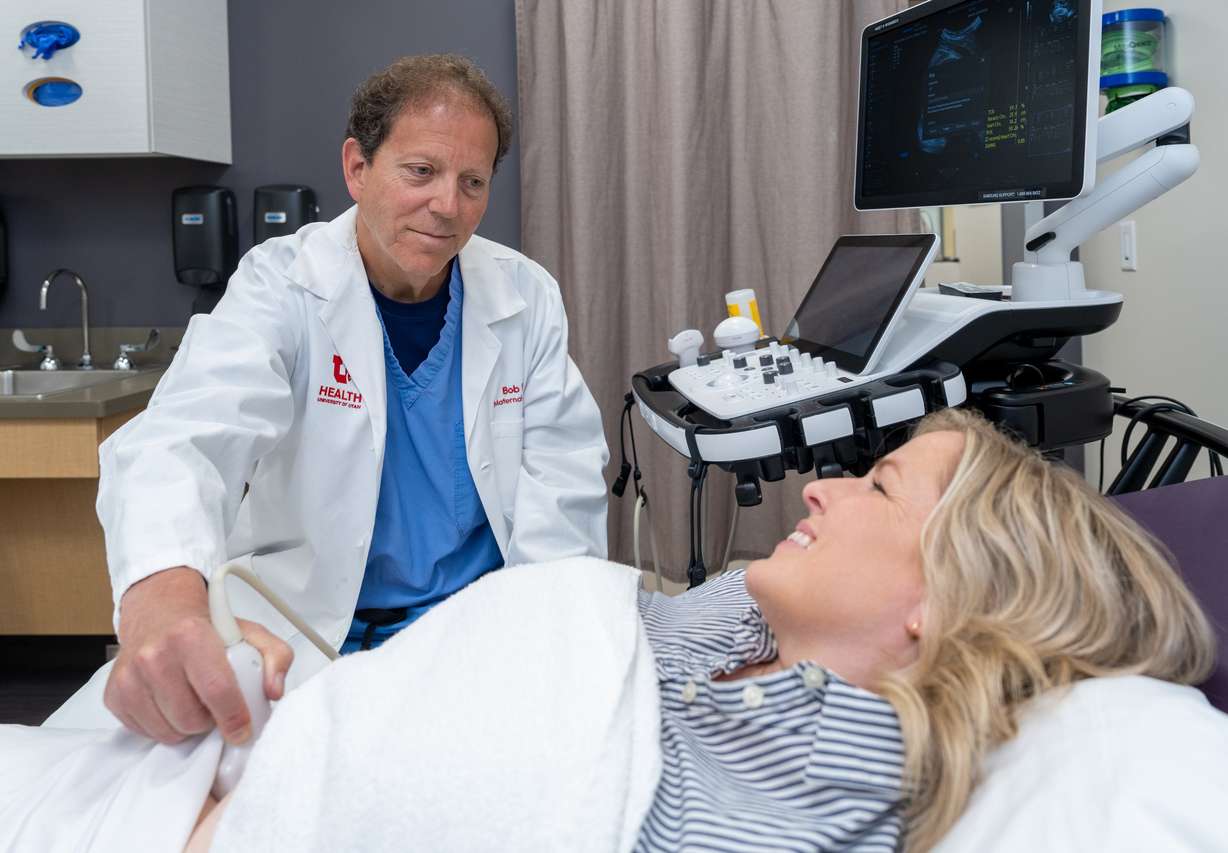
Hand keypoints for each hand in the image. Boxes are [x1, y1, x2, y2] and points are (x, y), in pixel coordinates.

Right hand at [104, 567, 293, 744]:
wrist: (159, 614)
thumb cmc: (207, 629)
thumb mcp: (252, 633)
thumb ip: (276, 657)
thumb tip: (274, 691)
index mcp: (190, 636)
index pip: (217, 690)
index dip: (234, 717)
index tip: (243, 730)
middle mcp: (154, 656)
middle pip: (191, 718)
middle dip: (210, 721)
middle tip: (214, 706)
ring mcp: (129, 677)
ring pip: (167, 731)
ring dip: (187, 726)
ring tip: (193, 703)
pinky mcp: (114, 695)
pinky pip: (145, 732)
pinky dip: (163, 726)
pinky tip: (171, 704)